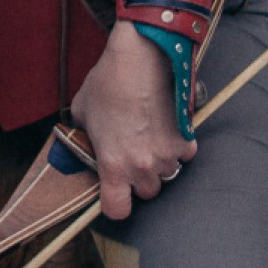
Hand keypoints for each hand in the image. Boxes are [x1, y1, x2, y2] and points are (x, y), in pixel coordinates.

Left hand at [71, 22, 193, 218]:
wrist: (141, 57)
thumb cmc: (109, 82)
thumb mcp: (82, 112)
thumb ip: (81, 136)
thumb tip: (82, 143)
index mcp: (112, 165)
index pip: (117, 210)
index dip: (115, 204)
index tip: (114, 194)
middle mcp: (141, 166)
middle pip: (147, 194)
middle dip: (140, 180)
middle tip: (133, 158)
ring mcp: (167, 155)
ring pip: (168, 175)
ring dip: (160, 164)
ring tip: (150, 139)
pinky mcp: (186, 139)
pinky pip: (185, 155)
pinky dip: (179, 147)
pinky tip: (167, 128)